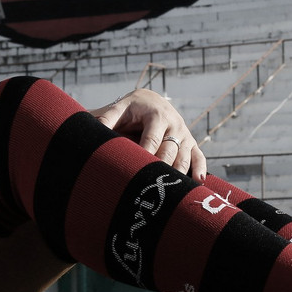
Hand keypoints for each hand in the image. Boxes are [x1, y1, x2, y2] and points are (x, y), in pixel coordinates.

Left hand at [91, 89, 206, 180]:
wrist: (151, 100)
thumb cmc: (131, 109)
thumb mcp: (118, 109)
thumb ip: (106, 119)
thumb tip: (92, 130)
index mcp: (156, 115)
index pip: (152, 140)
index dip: (146, 156)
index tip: (137, 171)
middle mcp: (174, 124)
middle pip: (169, 151)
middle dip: (162, 167)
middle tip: (152, 186)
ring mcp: (184, 134)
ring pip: (184, 156)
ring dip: (179, 173)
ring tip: (172, 191)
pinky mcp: (190, 142)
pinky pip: (198, 156)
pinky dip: (199, 168)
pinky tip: (197, 181)